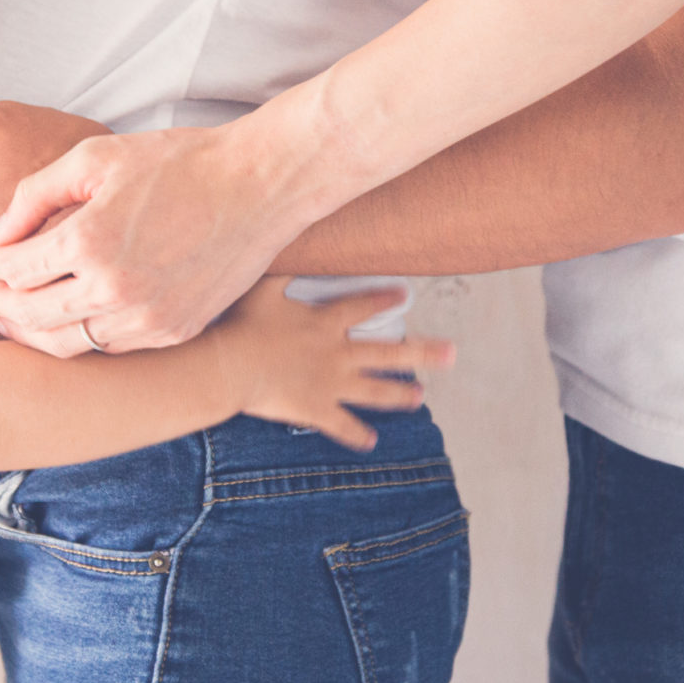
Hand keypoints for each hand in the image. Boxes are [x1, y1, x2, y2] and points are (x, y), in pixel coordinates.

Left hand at [0, 121, 316, 355]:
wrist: (259, 186)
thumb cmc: (178, 162)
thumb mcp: (96, 157)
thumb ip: (35, 194)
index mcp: (89, 241)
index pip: (15, 269)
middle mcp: (114, 289)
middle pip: (32, 315)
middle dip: (3, 304)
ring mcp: (148, 318)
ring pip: (68, 344)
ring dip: (36, 332)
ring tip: (20, 318)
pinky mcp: (174, 331)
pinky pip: (112, 349)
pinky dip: (84, 338)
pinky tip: (75, 320)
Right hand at [209, 281, 453, 450]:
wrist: (233, 366)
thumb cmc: (244, 324)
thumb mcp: (263, 287)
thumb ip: (283, 268)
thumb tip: (292, 240)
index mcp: (326, 323)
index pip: (362, 307)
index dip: (384, 299)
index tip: (405, 295)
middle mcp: (338, 354)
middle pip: (387, 353)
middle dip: (422, 352)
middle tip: (450, 353)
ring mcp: (330, 385)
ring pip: (374, 391)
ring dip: (399, 394)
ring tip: (420, 396)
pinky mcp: (316, 410)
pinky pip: (341, 425)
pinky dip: (356, 435)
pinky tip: (371, 442)